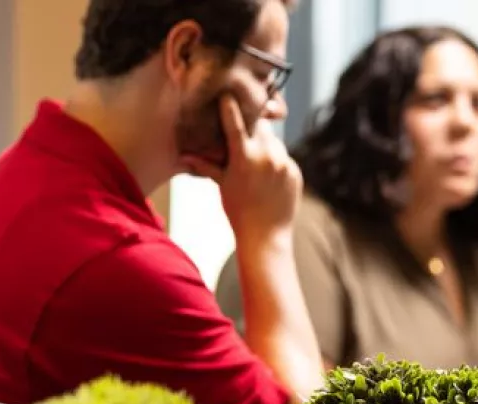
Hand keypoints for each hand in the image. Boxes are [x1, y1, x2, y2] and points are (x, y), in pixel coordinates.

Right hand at [181, 95, 300, 246]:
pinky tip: (267, 173)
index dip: (230, 106)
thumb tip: (183, 155)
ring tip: (255, 156)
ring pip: (273, 141)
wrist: (266, 235)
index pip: (235, 122)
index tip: (227, 94)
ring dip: (264, 143)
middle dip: (251, 125)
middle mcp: (266, 155)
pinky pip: (284, 157)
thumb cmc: (238, 211)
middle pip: (259, 126)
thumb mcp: (222, 186)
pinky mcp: (295, 171)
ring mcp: (284, 163)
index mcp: (244, 157)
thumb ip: (207, 166)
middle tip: (244, 124)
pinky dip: (275, 160)